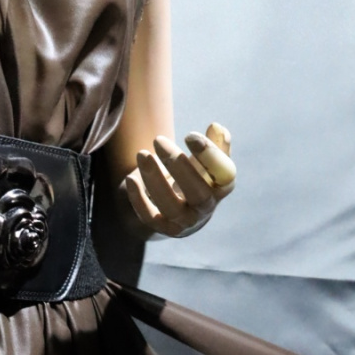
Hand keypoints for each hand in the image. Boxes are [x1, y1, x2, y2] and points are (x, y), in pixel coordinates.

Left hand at [124, 122, 235, 237]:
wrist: (180, 210)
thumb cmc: (196, 177)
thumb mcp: (207, 161)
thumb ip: (215, 143)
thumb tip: (215, 127)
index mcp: (221, 187)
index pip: (224, 173)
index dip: (209, 155)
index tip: (189, 135)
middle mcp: (205, 208)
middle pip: (199, 193)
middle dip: (178, 166)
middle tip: (159, 140)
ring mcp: (184, 221)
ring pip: (170, 206)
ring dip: (154, 179)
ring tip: (142, 154)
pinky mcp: (162, 227)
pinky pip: (149, 216)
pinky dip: (138, 198)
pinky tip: (131, 178)